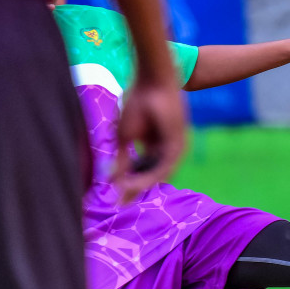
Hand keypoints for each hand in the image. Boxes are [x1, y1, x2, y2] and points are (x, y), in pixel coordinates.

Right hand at [112, 75, 187, 203]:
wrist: (152, 82)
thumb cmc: (138, 103)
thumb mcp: (125, 136)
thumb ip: (122, 158)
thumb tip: (112, 178)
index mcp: (155, 147)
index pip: (143, 171)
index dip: (129, 184)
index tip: (115, 198)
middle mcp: (166, 151)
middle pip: (150, 177)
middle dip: (134, 191)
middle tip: (119, 206)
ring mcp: (174, 149)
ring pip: (156, 175)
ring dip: (138, 188)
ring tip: (122, 199)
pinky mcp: (177, 146)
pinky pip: (162, 168)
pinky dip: (146, 178)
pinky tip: (131, 186)